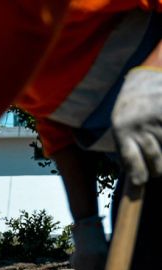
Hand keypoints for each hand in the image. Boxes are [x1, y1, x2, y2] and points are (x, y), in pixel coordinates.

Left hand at [112, 67, 161, 184]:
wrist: (144, 79)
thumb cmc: (130, 111)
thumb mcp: (120, 127)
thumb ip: (127, 149)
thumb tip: (136, 180)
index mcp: (122, 129)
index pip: (131, 157)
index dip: (138, 172)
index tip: (142, 182)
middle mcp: (140, 123)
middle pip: (154, 156)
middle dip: (157, 169)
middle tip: (157, 173)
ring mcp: (157, 117)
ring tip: (161, 164)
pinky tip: (161, 140)